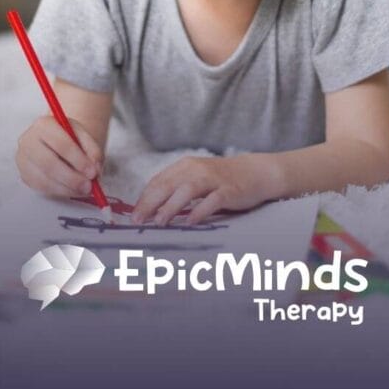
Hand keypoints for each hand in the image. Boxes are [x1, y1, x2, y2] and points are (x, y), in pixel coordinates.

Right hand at [16, 115, 103, 197]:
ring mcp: (23, 159)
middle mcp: (28, 141)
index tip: (92, 172)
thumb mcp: (84, 136)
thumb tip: (95, 169)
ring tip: (84, 189)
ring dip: (67, 188)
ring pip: (44, 179)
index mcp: (44, 125)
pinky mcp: (25, 175)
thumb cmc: (69, 137)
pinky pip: (42, 188)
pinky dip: (60, 192)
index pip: (61, 144)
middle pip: (49, 164)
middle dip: (72, 178)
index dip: (78, 160)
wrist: (55, 140)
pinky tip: (73, 190)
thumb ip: (93, 150)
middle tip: (88, 186)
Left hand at [131, 154, 278, 225]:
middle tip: (139, 221)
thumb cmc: (221, 179)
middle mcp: (196, 169)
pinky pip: (212, 201)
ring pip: (187, 190)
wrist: (254, 172)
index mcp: (185, 166)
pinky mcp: (229, 191)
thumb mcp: (195, 178)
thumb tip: (151, 208)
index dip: (145, 198)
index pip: (159, 181)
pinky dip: (199, 211)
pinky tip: (190, 222)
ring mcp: (213, 179)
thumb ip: (176, 188)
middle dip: (151, 203)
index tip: (134, 215)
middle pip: (168, 184)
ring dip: (171, 206)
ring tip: (160, 222)